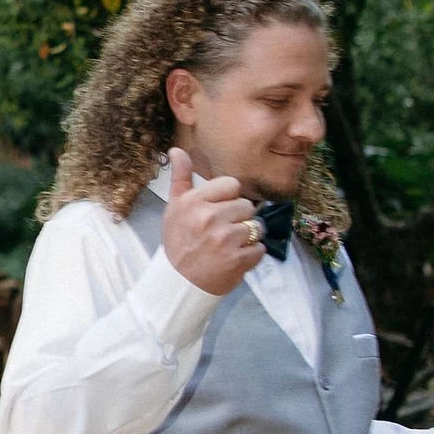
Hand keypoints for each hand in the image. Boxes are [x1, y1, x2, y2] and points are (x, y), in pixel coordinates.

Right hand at [160, 145, 264, 294]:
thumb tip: (177, 150)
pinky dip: (251, 255)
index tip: (218, 211)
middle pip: (247, 206)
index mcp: (194, 202)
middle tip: (222, 232)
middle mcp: (209, 218)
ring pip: (257, 227)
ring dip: (248, 237)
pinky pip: (259, 249)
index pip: (232, 185)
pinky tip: (234, 258)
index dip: (229, 198)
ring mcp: (225, 240)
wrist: (178, 284)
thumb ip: (181, 178)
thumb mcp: (174, 208)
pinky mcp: (238, 260)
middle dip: (239, 219)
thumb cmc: (179, 243)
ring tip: (230, 245)